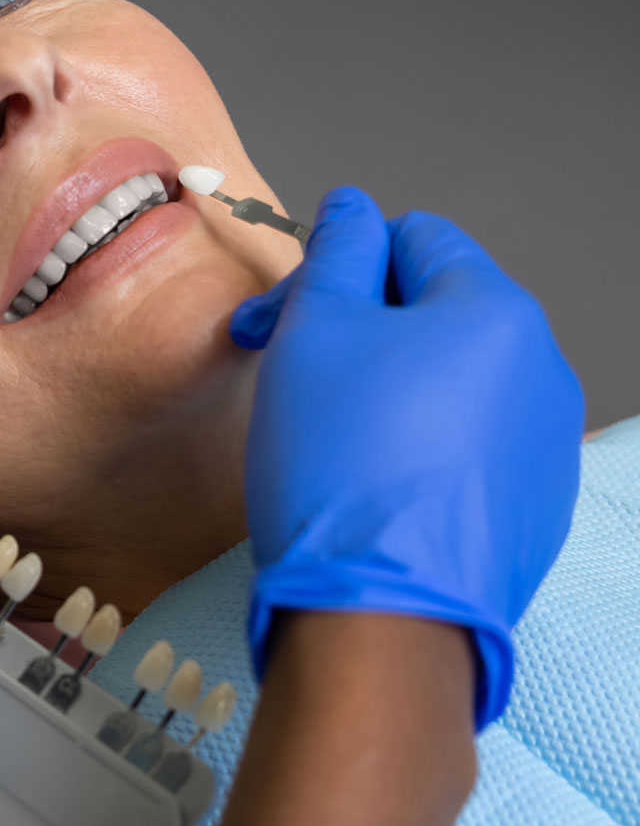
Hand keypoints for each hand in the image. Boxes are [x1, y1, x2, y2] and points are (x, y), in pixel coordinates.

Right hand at [228, 187, 582, 726]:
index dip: (338, 262)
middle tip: (281, 367)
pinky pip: (465, 450)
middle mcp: (540, 371)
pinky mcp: (532, 509)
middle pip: (435, 313)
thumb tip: (351, 209)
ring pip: (449, 384)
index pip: (417, 239)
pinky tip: (363, 486)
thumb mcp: (313, 335)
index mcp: (496, 312)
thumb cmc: (341, 471)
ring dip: (381, 389)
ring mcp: (544, 446)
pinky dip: (412, 450)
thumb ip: (334, 254)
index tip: (284, 309)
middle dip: (352, 328)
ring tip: (319, 436)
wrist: (381, 617)